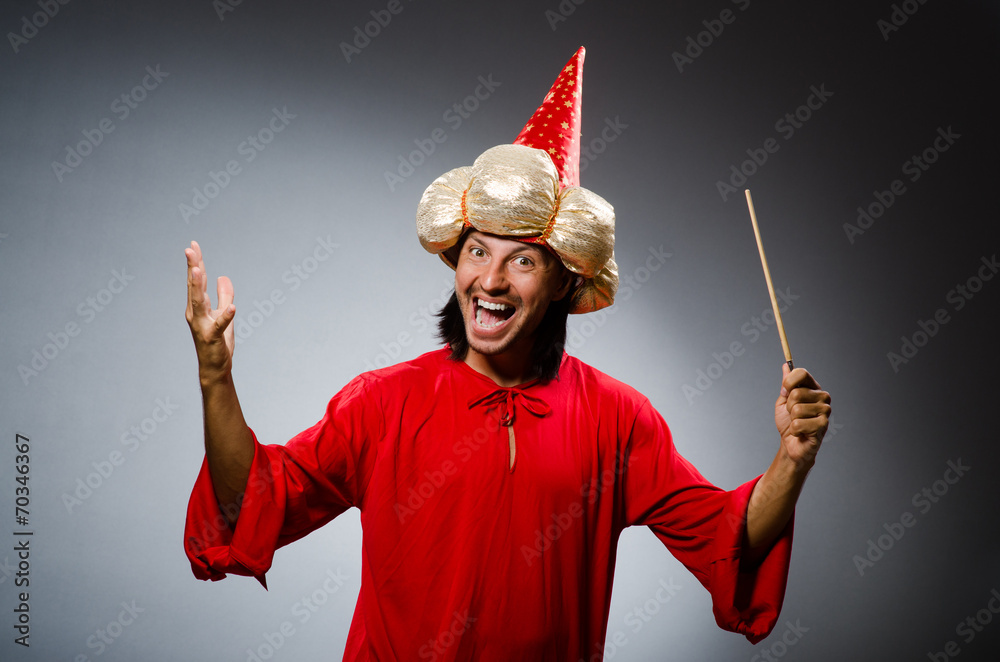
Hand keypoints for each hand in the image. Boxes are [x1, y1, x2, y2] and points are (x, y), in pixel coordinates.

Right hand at [185, 241, 235, 385]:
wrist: (215, 367)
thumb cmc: (217, 341)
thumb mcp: (223, 314)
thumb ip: (223, 296)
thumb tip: (223, 277)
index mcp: (197, 307)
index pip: (196, 281)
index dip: (196, 263)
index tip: (193, 245)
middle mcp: (196, 314)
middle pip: (194, 287)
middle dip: (192, 267)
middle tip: (190, 249)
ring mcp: (202, 325)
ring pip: (199, 302)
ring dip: (198, 286)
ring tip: (199, 270)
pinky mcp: (213, 337)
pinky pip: (220, 325)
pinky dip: (226, 316)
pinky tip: (233, 307)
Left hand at [774, 364, 830, 469]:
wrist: (791, 444)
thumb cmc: (788, 423)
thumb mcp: (783, 401)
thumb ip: (786, 384)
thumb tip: (786, 366)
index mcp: (813, 388)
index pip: (801, 373)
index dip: (788, 382)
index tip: (784, 392)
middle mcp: (822, 397)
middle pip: (796, 393)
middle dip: (788, 407)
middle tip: (793, 414)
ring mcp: (825, 411)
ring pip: (796, 409)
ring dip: (791, 420)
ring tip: (798, 424)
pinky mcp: (823, 425)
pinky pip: (798, 424)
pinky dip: (794, 430)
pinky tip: (800, 432)